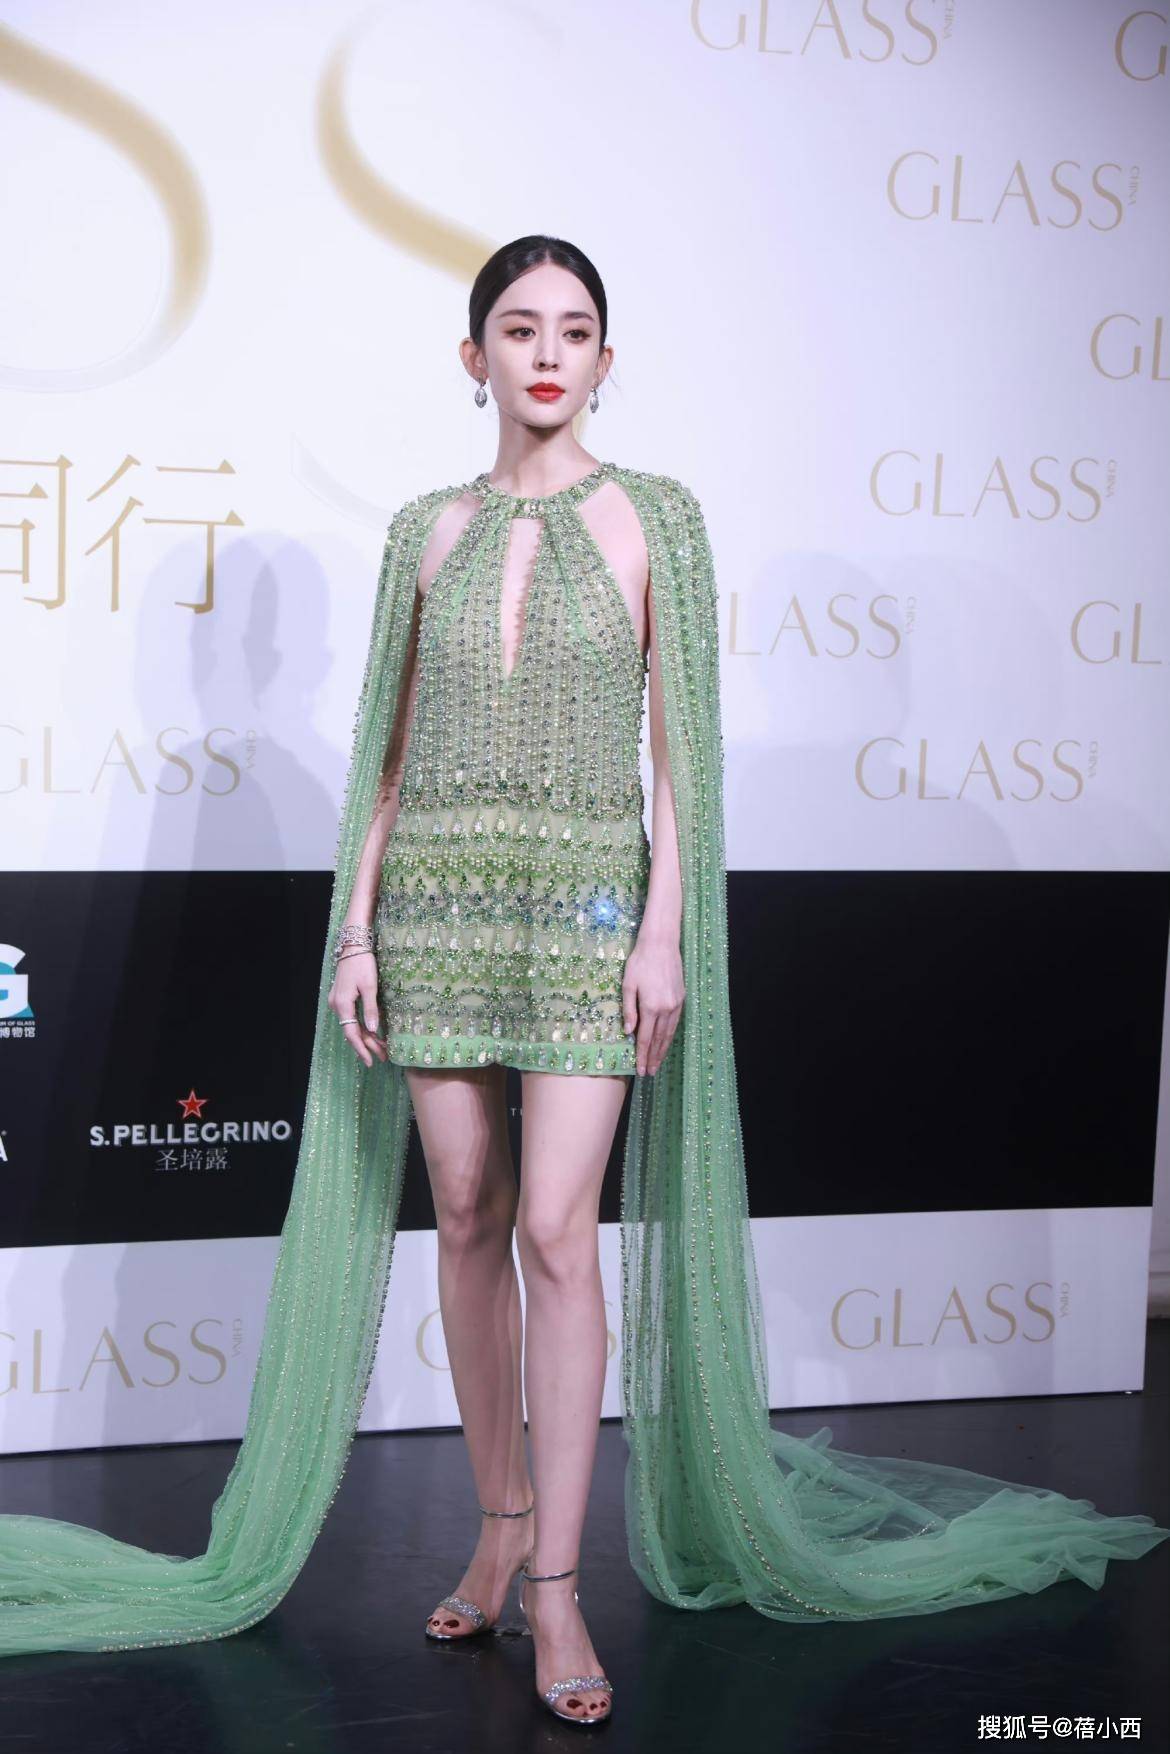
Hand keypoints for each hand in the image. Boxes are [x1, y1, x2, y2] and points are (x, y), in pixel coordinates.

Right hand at [327, 949, 387, 1067]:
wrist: (353, 945)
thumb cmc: (363, 963)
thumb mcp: (369, 987)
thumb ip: (371, 1009)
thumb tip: (374, 1030)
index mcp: (342, 1005)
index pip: (352, 1033)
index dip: (362, 1049)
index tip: (371, 1061)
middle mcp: (337, 1006)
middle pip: (352, 1031)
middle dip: (368, 1045)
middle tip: (383, 1057)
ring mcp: (338, 1002)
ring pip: (353, 1025)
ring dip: (367, 1037)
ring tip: (382, 1048)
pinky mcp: (342, 997)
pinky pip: (352, 1017)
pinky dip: (363, 1026)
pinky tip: (373, 1032)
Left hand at [621, 934, 684, 1076]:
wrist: (662, 944)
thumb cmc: (640, 962)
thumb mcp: (628, 985)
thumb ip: (628, 1010)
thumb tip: (628, 1032)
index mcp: (651, 1007)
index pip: (646, 1038)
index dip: (643, 1056)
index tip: (640, 1069)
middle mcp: (666, 1009)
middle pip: (659, 1040)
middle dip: (654, 1058)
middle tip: (650, 1072)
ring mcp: (676, 1004)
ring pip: (669, 1033)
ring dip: (663, 1050)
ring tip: (658, 1063)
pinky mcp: (681, 999)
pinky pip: (675, 1023)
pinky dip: (670, 1036)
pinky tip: (666, 1042)